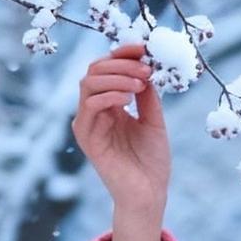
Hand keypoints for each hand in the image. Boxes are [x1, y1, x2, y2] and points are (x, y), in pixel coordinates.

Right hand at [71, 42, 170, 225]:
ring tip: (141, 83)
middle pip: (94, 71)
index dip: (122, 54)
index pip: (107, 68)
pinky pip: (89, 106)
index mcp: (110, 105)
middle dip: (121, 64)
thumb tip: (144, 65)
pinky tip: (129, 99)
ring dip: (116, 77)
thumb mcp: (154, 119)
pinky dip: (109, 95)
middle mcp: (95, 111)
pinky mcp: (87, 138)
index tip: (143, 47)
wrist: (150, 194)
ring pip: (89, 83)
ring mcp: (88, 124)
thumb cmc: (152, 161)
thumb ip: (146, 94)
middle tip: (146, 69)